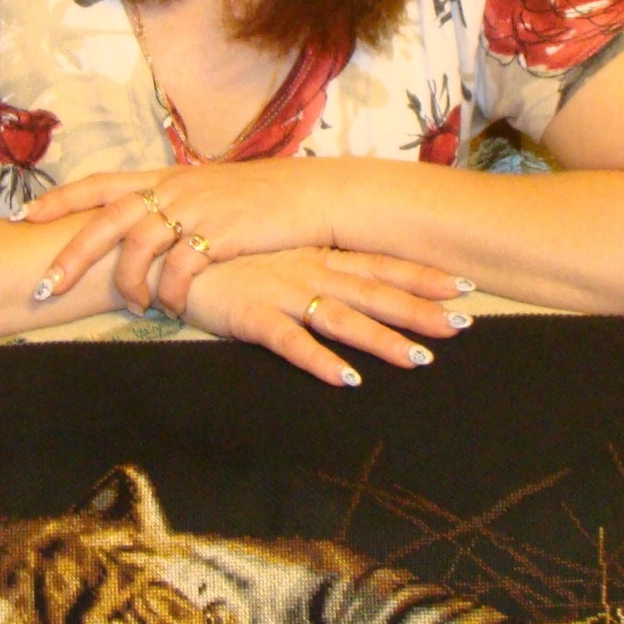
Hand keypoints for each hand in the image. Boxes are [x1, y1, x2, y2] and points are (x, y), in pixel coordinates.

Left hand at [23, 161, 340, 315]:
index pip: (101, 183)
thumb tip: (147, 222)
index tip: (25, 216)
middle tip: (44, 285)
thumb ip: (175, 203)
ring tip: (131, 307)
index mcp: (166, 176)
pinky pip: (179, 271)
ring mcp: (195, 210)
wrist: (311, 196)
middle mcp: (174, 188)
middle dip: (71, 254)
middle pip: (106, 219)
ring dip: (127, 283)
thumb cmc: (261, 199)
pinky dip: (170, 293)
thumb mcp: (210, 191)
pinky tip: (172, 308)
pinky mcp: (219, 235)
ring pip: (138, 248)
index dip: (61, 199)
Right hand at [174, 247, 473, 386]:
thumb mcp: (269, 251)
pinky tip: (347, 380)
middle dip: (420, 308)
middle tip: (465, 323)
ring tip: (421, 360)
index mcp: (313, 254)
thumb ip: (303, 263)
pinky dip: (320, 360)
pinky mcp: (249, 314)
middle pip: (373, 291)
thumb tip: (337, 277)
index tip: (462, 285)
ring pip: (342, 318)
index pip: (377, 263)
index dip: (420, 275)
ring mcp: (279, 291)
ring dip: (383, 339)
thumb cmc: (215, 251)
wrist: (157, 244)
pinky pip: (290, 342)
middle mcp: (305, 269)